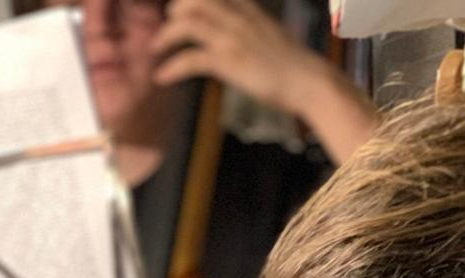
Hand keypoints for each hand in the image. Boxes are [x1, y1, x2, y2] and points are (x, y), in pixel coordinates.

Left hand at [152, 0, 326, 116]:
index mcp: (247, 8)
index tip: (177, 8)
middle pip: (194, 0)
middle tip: (164, 27)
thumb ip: (249, 27)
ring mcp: (232, 37)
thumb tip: (235, 33)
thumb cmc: (292, 64)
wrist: (308, 81)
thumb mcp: (268, 34)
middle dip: (173, 11)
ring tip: (156, 48)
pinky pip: (191, 59)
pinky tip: (162, 77)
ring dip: (165, 35)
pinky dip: (172, 68)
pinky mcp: (229, 61)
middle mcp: (237, 16)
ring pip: (187, 23)